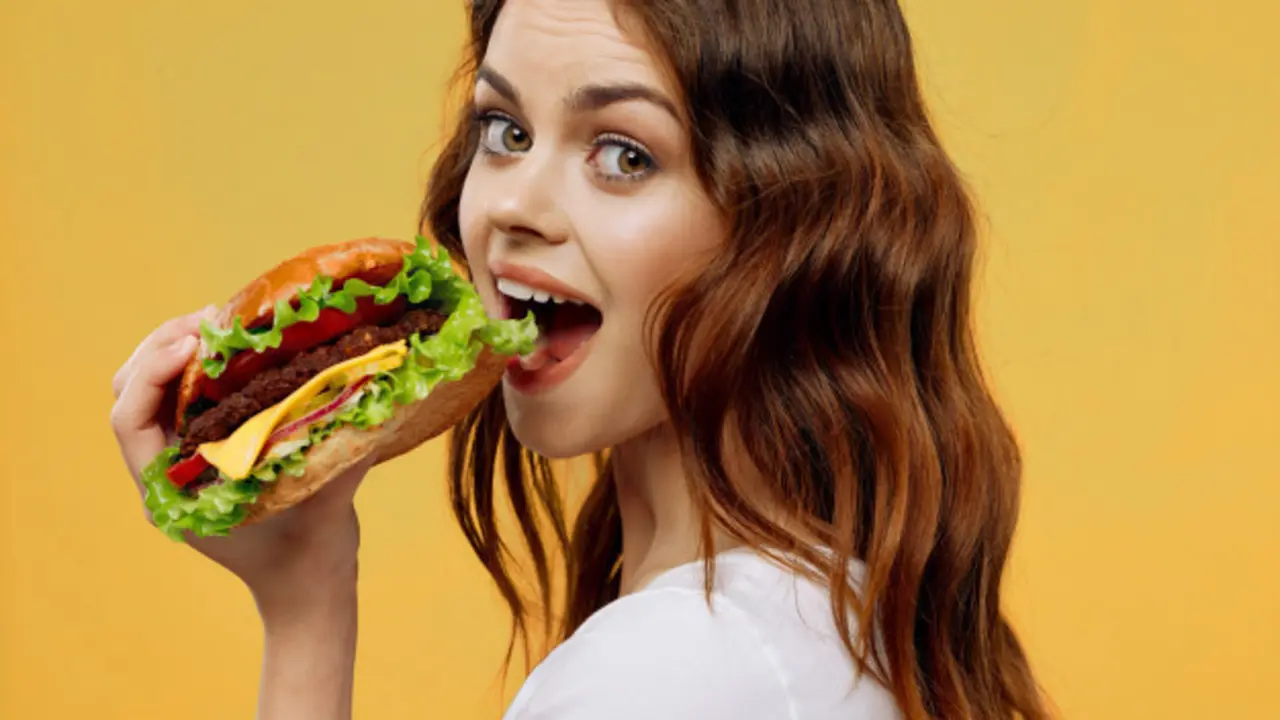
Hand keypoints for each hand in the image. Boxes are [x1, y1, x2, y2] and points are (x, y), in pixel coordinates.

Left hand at [110, 307, 369, 612]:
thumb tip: (366, 390)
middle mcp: (163, 475)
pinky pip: (180, 396)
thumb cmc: (310, 556)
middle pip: (128, 393)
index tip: (197, 343)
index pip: (131, 421)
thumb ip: (339, 452)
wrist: (305, 588)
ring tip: (221, 324)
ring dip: (175, 349)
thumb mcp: (326, 505)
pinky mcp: (200, 450)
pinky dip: (198, 365)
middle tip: (212, 320)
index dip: (155, 373)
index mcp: (170, 495)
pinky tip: (235, 349)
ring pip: (148, 390)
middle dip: (161, 346)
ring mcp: (177, 461)